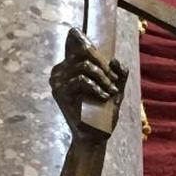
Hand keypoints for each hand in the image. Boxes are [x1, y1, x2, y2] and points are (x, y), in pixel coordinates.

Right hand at [50, 28, 129, 142]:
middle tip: (113, 80)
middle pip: (84, 52)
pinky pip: (81, 80)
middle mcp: (60, 70)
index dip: (89, 42)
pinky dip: (96, 87)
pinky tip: (104, 97)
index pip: (75, 40)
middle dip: (104, 65)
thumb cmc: (103, 113)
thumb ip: (118, 75)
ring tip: (111, 91)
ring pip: (85, 66)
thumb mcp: (114, 90)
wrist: (95, 135)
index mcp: (70, 66)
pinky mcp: (60, 92)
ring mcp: (58, 81)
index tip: (104, 58)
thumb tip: (115, 61)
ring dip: (103, 78)